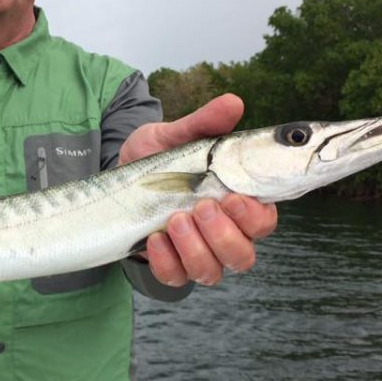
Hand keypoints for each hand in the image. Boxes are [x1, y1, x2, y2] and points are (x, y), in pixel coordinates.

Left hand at [120, 94, 277, 286]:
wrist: (117, 183)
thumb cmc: (158, 160)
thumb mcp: (175, 136)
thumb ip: (203, 123)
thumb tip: (233, 102)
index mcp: (237, 203)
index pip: (265, 220)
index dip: (254, 215)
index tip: (232, 197)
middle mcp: (224, 234)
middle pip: (244, 255)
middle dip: (223, 234)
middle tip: (200, 207)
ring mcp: (197, 254)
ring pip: (213, 271)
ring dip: (195, 248)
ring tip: (173, 219)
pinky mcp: (170, 266)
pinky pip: (176, 278)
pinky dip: (167, 261)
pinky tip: (154, 238)